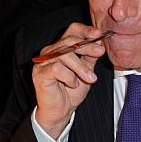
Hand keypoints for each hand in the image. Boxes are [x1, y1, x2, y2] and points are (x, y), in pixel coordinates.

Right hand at [33, 23, 106, 137]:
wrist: (61, 111)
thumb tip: (100, 44)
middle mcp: (51, 51)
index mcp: (62, 48)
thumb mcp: (86, 71)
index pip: (72, 30)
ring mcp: (43, 62)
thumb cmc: (71, 91)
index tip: (100, 34)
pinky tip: (73, 84)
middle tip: (100, 53)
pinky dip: (69, 76)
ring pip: (65, 55)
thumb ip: (90, 57)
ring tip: (90, 78)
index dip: (86, 30)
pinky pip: (57, 68)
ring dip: (81, 67)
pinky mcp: (40, 73)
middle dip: (87, 46)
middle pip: (70, 40)